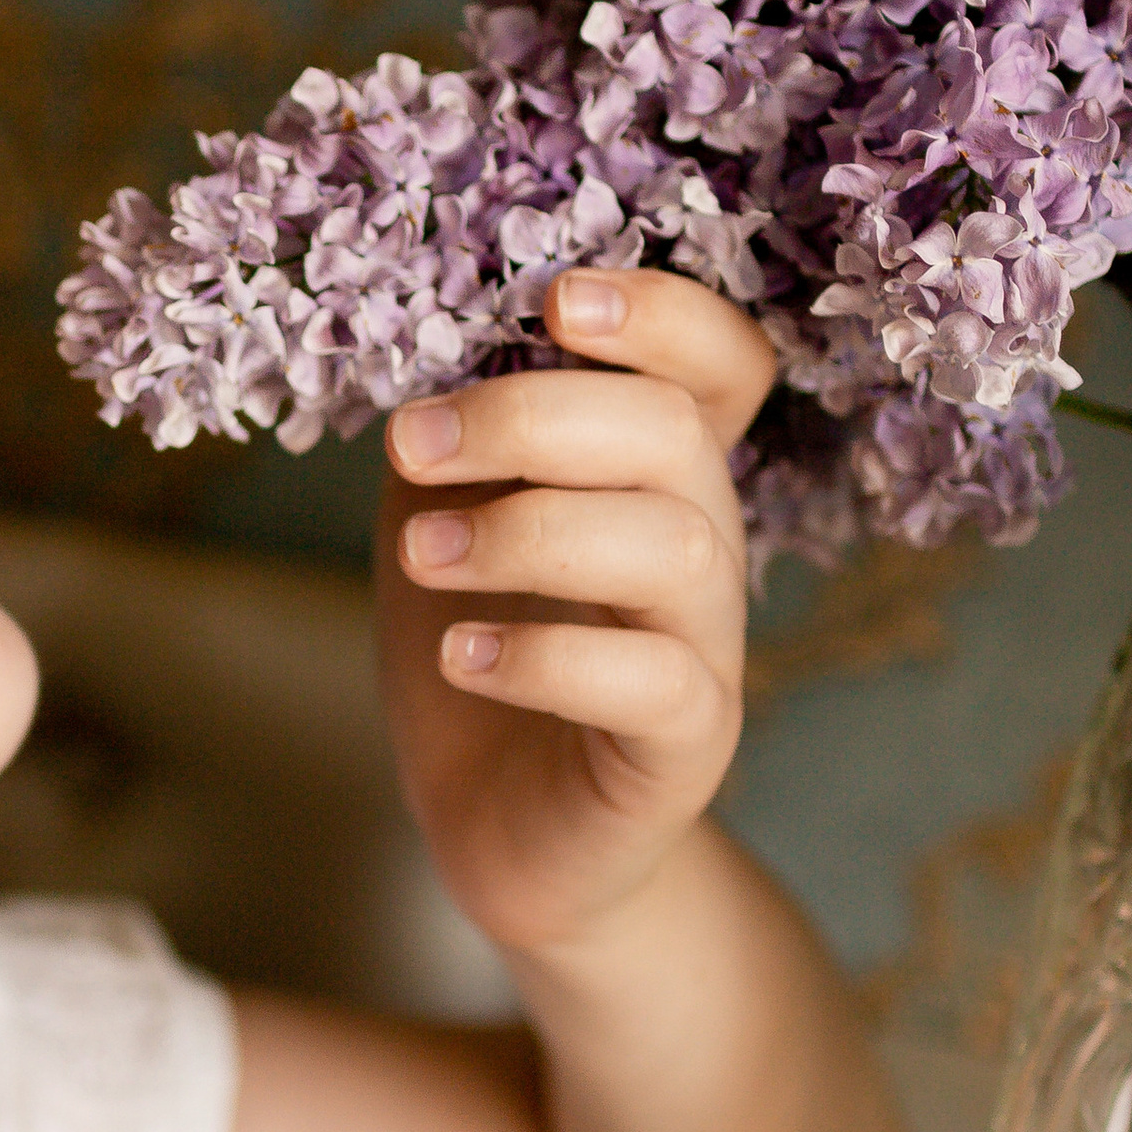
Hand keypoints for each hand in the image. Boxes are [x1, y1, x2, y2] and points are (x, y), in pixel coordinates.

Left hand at [375, 267, 776, 955]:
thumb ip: (449, 440)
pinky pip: (654, 684)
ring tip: (424, 558)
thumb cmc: (477, 650)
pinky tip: (461, 655)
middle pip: (674, 434)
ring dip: (530, 533)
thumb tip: (417, 349)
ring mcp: (705, 648)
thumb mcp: (441, 520)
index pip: (722, 362)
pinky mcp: (684, 749)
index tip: (553, 301)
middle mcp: (702, 544)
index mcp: (654, 472)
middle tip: (410, 444)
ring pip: (678, 546)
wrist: (496, 830)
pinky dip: (547, 656)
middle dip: (531, 416)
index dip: (664, 315)